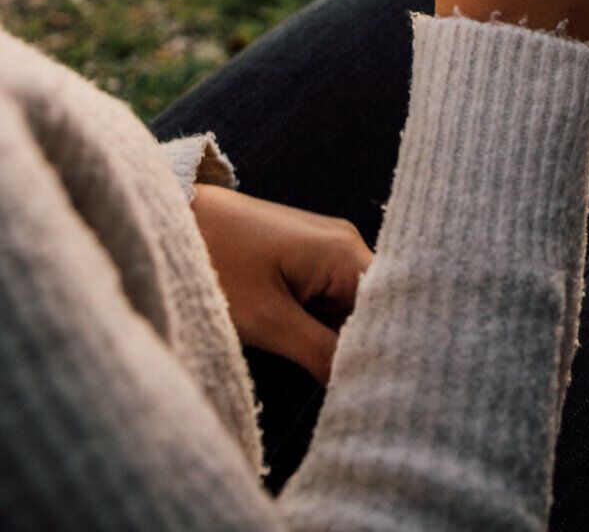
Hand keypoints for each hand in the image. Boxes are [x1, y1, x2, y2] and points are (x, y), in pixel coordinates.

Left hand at [190, 185, 372, 382]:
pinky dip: (322, 326)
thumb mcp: (268, 320)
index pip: (389, 308)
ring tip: (328, 376)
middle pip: (373, 309)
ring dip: (339, 339)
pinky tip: (309, 351)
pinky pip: (330, 299)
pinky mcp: (307, 258)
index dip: (387, 349)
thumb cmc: (219, 264)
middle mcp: (345, 245)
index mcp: (344, 252)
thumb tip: (363, 382)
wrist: (176, 219)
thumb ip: (320, 352)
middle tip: (354, 392)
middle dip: (362, 348)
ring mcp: (326, 249)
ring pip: (351, 308)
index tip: (379, 389)